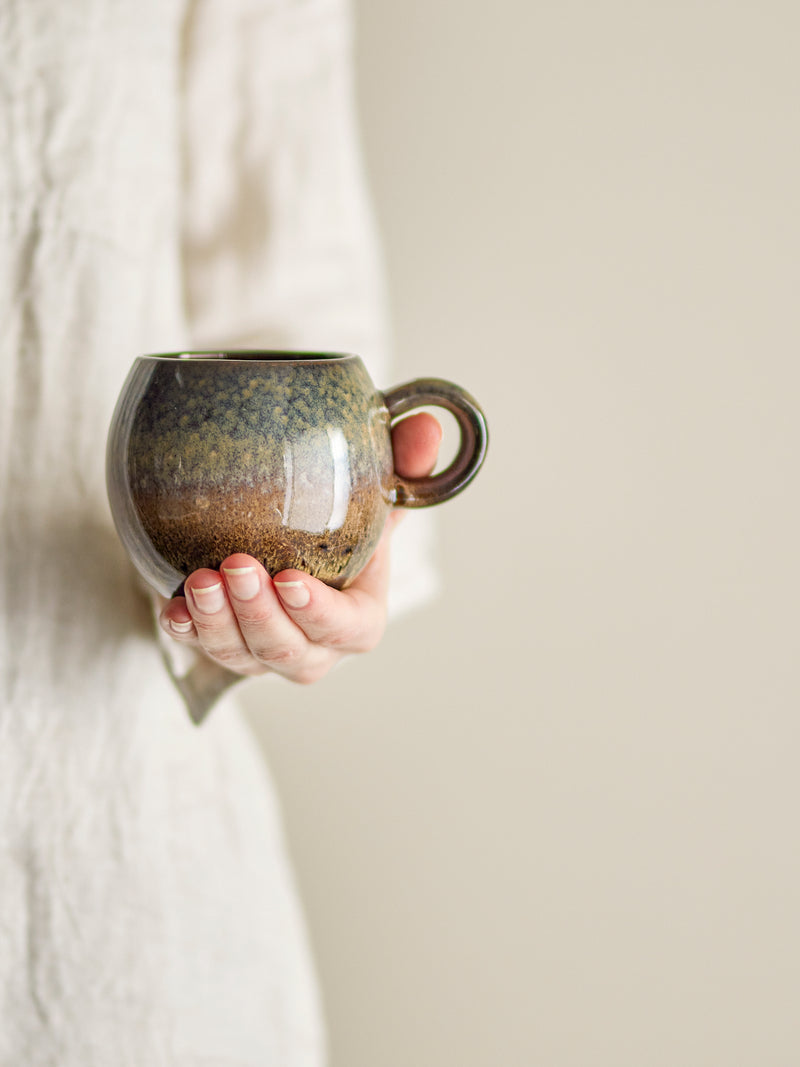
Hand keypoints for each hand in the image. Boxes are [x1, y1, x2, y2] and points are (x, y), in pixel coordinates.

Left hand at [158, 413, 441, 682]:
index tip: (290, 578)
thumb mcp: (374, 488)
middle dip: (260, 616)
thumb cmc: (339, 518)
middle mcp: (313, 645)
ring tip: (200, 579)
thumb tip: (428, 426)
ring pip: (241, 657)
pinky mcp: (221, 645)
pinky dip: (186, 629)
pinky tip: (173, 605)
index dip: (320, 613)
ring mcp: (263, 653)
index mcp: (357, 616)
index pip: (349, 629)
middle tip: (236, 566)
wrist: (288, 531)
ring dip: (217, 623)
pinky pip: (200, 648)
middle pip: (290, 651)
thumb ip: (403, 460)